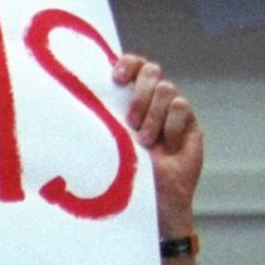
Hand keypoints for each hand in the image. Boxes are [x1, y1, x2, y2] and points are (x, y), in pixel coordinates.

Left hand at [114, 54, 200, 234]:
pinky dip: (169, 126)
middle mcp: (152, 101)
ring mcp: (172, 111)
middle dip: (140, 93)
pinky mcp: (189, 124)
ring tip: (144, 142)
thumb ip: (101, 118)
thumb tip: (75, 97)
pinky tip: (165, 146)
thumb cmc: (120, 173)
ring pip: (167, 89)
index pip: (134, 66)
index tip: (115, 78)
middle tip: (130, 121)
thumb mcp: (106, 142)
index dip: (128, 64)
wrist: (149, 200)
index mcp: (129, 100)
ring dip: (152, 116)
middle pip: (152, 71)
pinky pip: (181, 107)